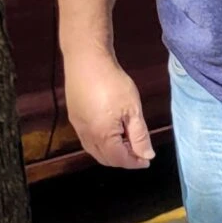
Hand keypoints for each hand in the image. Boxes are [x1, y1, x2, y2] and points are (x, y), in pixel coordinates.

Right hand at [62, 48, 153, 169]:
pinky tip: (112, 131)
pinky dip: (101, 143)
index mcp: (102, 136)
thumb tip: (147, 155)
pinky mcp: (74, 117)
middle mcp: (86, 135)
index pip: (120, 159)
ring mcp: (78, 126)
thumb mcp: (133, 110)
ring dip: (111, 152)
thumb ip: (140, 136)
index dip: (135, 162)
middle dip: (123, 159)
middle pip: (105, 159)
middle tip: (139, 151)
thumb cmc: (112, 82)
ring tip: (127, 141)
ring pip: (95, 150)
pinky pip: (87, 139)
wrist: (87, 60)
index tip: (147, 159)